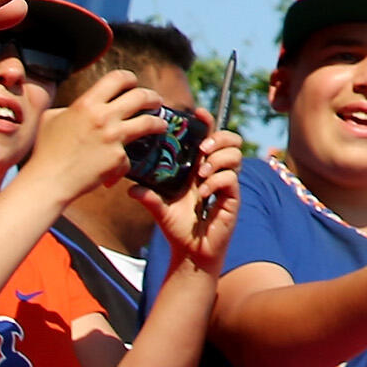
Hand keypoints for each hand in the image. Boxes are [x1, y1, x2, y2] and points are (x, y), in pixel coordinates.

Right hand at [29, 68, 171, 200]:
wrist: (47, 182)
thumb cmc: (45, 151)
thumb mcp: (51, 118)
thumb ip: (71, 108)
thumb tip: (82, 105)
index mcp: (87, 104)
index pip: (117, 78)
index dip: (129, 78)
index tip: (133, 83)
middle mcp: (103, 117)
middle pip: (140, 96)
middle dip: (152, 97)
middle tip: (156, 101)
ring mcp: (113, 137)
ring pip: (148, 123)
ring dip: (158, 122)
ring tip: (161, 125)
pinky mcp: (118, 159)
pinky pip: (128, 157)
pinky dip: (123, 164)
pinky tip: (118, 170)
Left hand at [143, 129, 243, 273]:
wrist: (190, 253)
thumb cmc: (178, 228)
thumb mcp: (160, 208)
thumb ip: (148, 195)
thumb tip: (130, 186)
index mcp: (200, 167)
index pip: (210, 136)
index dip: (207, 121)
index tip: (197, 112)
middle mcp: (216, 172)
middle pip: (231, 139)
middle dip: (218, 138)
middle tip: (203, 149)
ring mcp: (226, 184)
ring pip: (235, 155)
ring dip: (217, 160)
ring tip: (201, 174)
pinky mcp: (232, 198)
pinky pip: (231, 178)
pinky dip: (216, 181)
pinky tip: (204, 193)